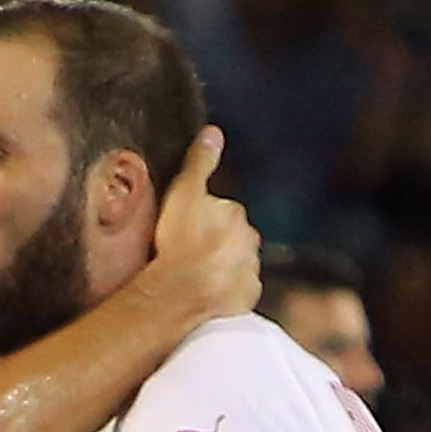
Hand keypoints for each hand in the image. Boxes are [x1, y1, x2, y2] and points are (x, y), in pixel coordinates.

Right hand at [148, 127, 259, 322]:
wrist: (184, 292)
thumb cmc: (180, 241)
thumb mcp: (185, 192)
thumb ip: (200, 162)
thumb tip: (213, 132)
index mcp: (236, 214)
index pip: (223, 211)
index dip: (203, 219)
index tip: (186, 229)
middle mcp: (250, 242)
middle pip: (233, 238)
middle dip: (217, 243)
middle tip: (189, 252)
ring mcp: (250, 271)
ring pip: (236, 264)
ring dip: (222, 267)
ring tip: (195, 276)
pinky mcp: (246, 298)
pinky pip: (236, 292)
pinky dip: (225, 292)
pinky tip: (206, 294)